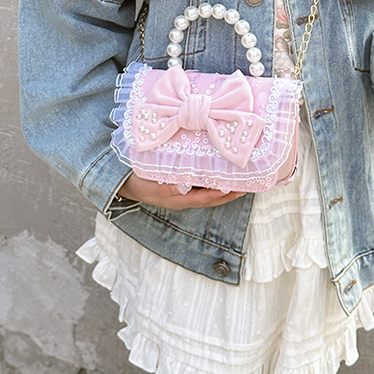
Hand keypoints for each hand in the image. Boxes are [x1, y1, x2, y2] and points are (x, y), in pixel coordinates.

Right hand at [118, 172, 246, 208]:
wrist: (126, 183)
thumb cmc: (139, 183)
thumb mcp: (151, 185)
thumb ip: (167, 187)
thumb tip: (183, 187)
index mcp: (180, 199)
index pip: (206, 198)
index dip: (221, 194)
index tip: (235, 188)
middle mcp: (185, 198)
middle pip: (212, 198)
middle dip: (229, 194)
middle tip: (247, 185)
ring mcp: (184, 194)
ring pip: (209, 193)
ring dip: (224, 189)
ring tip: (240, 181)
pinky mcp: (181, 187)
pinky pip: (201, 187)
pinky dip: (213, 183)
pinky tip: (219, 175)